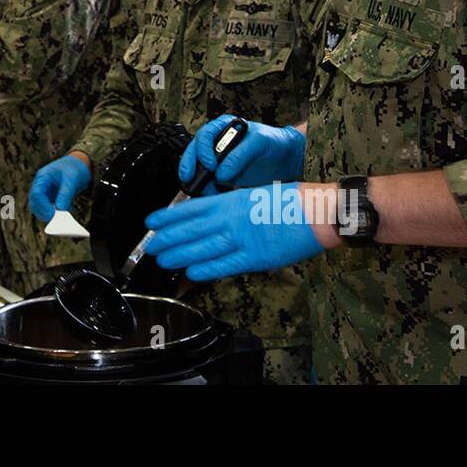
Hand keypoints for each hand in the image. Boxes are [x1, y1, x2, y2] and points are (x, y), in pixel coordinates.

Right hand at [29, 154, 91, 221]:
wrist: (78, 165)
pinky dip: (54, 214)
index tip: (52, 214)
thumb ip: (65, 194)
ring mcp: (45, 193)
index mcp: (43, 177)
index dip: (43, 205)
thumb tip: (60, 209)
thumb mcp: (72, 179)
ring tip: (60, 220)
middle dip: (43, 212)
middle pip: (35, 203)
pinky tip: (63, 216)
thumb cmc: (74, 168)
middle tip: (56, 220)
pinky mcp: (50, 199)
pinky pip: (48, 210)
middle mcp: (41, 186)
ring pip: (40, 208)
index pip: (37, 193)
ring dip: (47, 215)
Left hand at [144, 182, 322, 280]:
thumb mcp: (255, 195)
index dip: (169, 216)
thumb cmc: (291, 201)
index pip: (192, 209)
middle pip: (191, 229)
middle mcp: (231, 218)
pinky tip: (191, 272)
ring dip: (180, 254)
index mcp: (232, 200)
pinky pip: (225, 265)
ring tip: (162, 260)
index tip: (152, 222)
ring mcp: (242, 238)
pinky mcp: (255, 257)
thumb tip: (215, 219)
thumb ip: (233, 207)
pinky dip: (206, 269)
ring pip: (202, 248)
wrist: (316, 211)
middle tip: (149, 246)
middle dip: (168, 238)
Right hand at [180, 116, 304, 190]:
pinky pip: (209, 181)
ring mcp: (219, 159)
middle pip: (195, 152)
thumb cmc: (274, 141)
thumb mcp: (259, 143)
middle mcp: (218, 142)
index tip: (210, 164)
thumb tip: (221, 173)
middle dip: (189, 165)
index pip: (205, 135)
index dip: (203, 150)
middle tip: (188, 177)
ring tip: (203, 190)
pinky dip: (207, 189)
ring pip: (199, 168)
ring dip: (198, 179)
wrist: (287, 157)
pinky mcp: (223, 175)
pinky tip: (210, 195)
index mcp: (224, 127)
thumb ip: (240, 156)